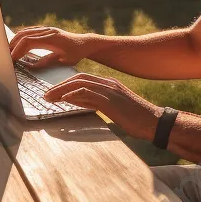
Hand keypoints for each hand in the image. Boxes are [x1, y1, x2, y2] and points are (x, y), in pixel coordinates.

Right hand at [9, 25, 94, 67]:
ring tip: (8, 51)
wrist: (84, 43)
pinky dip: (21, 37)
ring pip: (26, 31)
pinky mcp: (45, 30)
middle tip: (6, 56)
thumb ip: (46, 62)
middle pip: (24, 35)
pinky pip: (30, 31)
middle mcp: (48, 31)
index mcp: (52, 39)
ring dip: (15, 40)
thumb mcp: (62, 61)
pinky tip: (16, 44)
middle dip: (13, 45)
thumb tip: (29, 66)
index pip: (29, 42)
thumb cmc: (75, 54)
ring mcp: (46, 29)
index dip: (18, 50)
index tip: (12, 59)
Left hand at [43, 73, 161, 140]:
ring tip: (49, 98)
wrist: (154, 122)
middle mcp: (108, 84)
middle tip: (45, 95)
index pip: (82, 79)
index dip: (65, 84)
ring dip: (62, 90)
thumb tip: (75, 102)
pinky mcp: (111, 101)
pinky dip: (75, 95)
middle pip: (78, 79)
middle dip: (59, 86)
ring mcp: (110, 91)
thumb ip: (94, 102)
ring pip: (81, 84)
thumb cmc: (135, 119)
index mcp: (108, 84)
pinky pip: (89, 94)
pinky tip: (64, 100)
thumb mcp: (111, 108)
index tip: (52, 93)